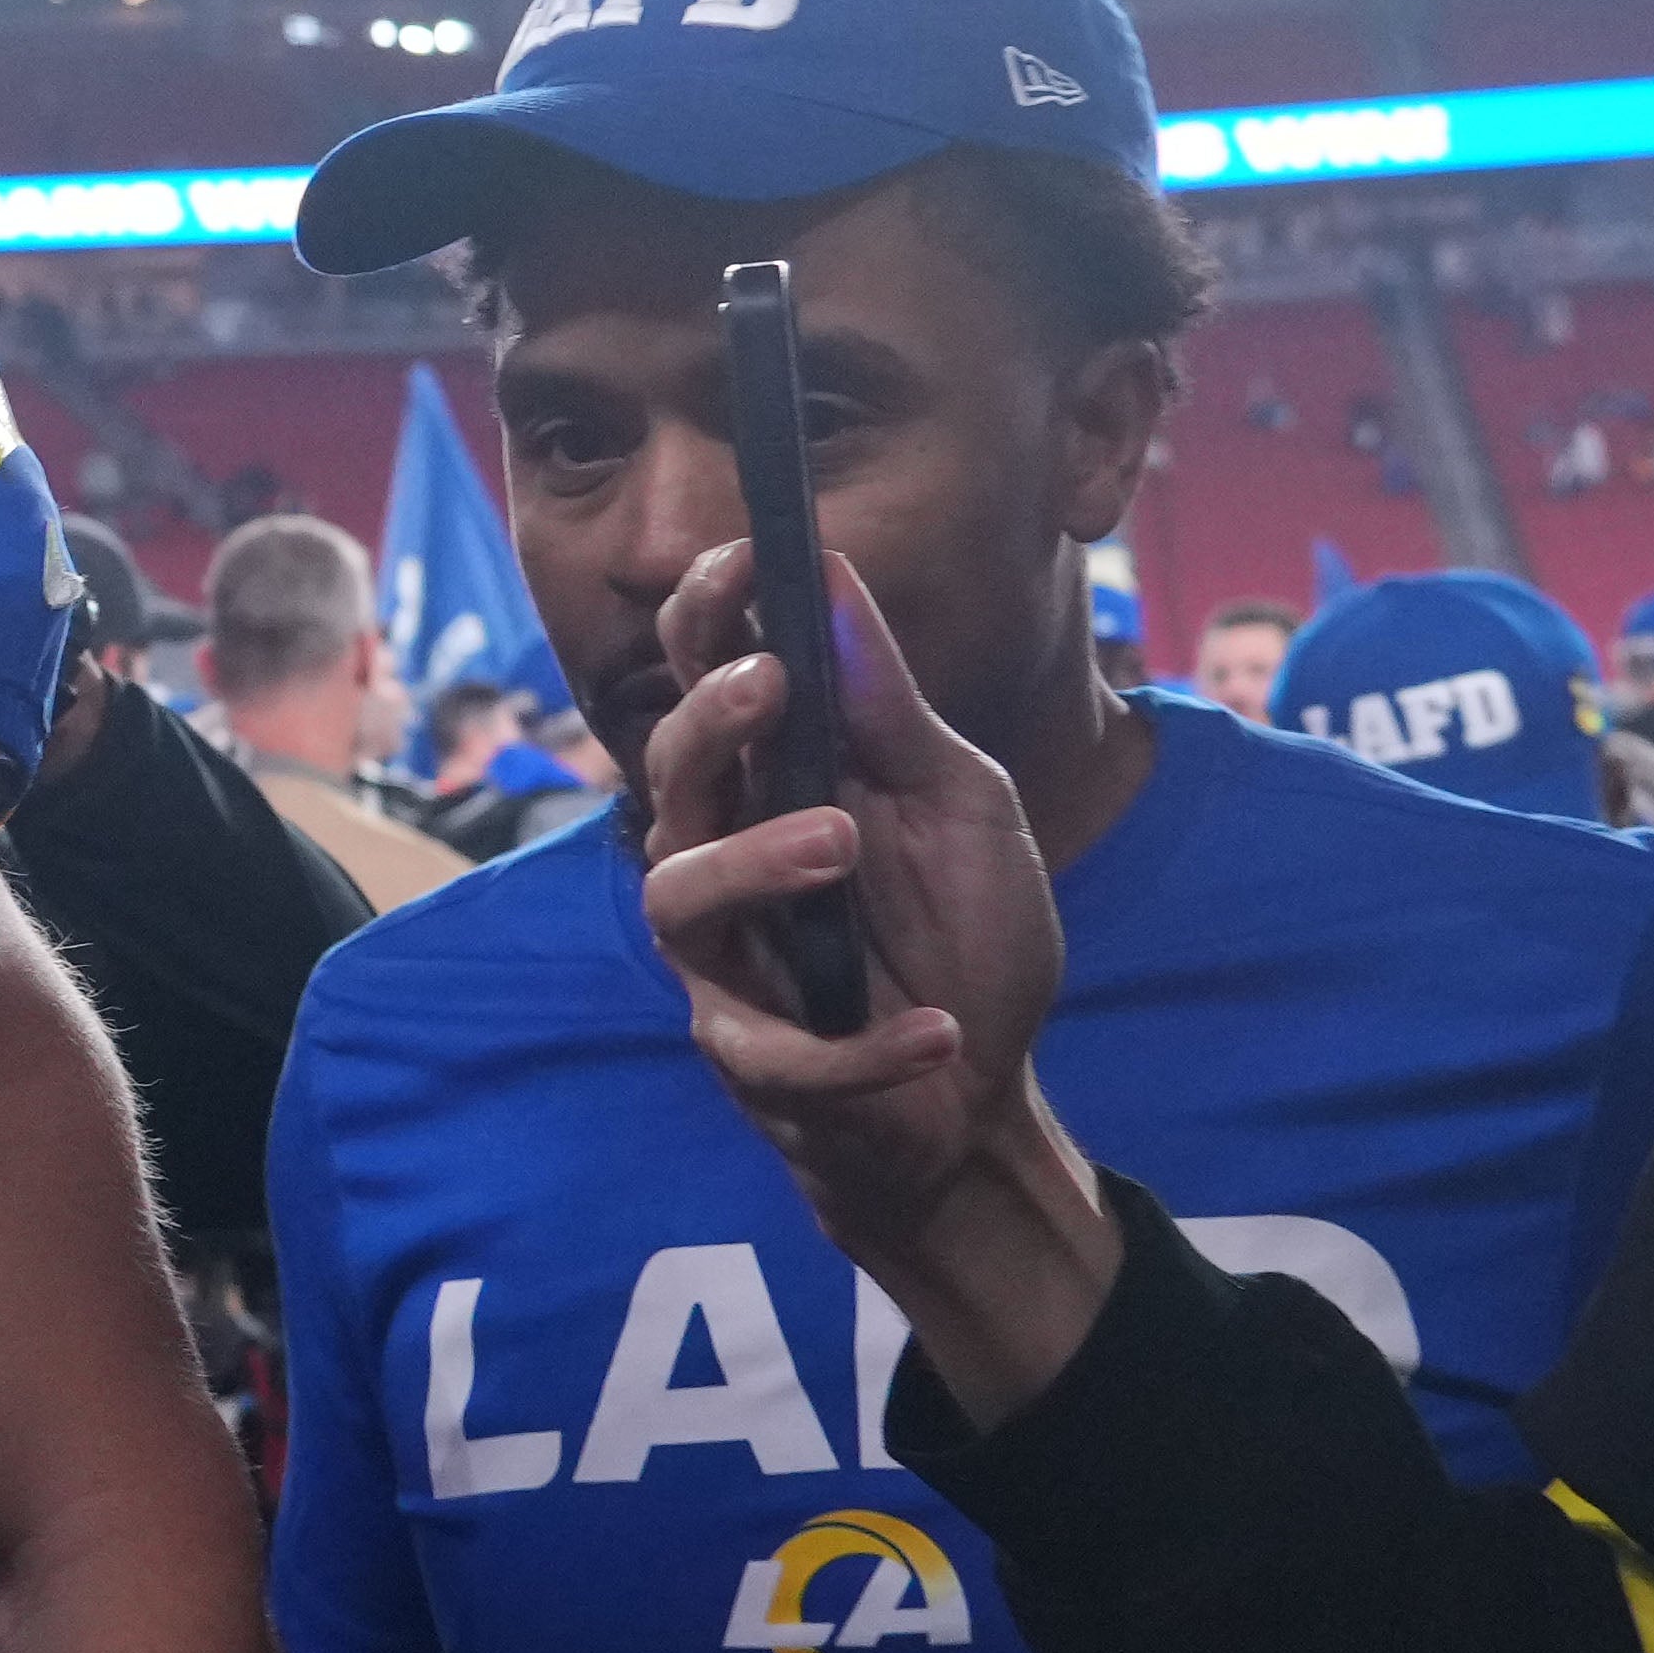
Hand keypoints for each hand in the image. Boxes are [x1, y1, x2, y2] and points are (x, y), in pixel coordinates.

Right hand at [637, 539, 1121, 1420]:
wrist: (983, 1094)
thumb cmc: (963, 935)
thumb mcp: (962, 805)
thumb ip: (893, 708)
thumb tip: (832, 575)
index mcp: (772, 782)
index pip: (707, 683)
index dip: (706, 618)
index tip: (737, 558)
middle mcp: (724, 855)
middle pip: (669, 774)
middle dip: (706, 722)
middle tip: (769, 683)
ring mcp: (724, 957)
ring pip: (679, 895)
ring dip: (753, 862)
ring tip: (838, 841)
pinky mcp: (748, 1056)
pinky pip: (774, 1049)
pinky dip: (859, 1046)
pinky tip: (933, 1032)